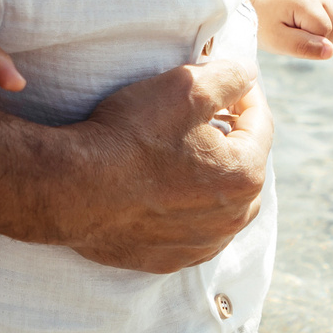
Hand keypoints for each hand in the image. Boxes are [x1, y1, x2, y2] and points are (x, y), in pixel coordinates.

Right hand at [61, 61, 270, 272]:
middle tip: (206, 116)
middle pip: (243, 166)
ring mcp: (201, 243)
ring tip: (182, 153)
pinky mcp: (169, 259)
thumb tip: (246, 74)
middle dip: (231, 139)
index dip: (245, 94)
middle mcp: (232, 218)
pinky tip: (164, 190)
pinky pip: (191, 229)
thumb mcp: (185, 86)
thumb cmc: (130, 137)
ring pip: (220, 202)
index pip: (260, 123)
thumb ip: (229, 76)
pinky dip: (185, 209)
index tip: (230, 81)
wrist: (72, 188)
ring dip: (209, 177)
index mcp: (245, 175)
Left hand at [250, 0, 332, 59]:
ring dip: (330, 34)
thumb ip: (303, 47)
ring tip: (305, 31)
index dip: (311, 42)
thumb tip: (331, 51)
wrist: (259, 6)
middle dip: (322, 39)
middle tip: (296, 34)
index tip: (291, 36)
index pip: (326, 31)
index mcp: (305, 0)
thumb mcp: (277, 41)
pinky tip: (315, 27)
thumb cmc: (265, 25)